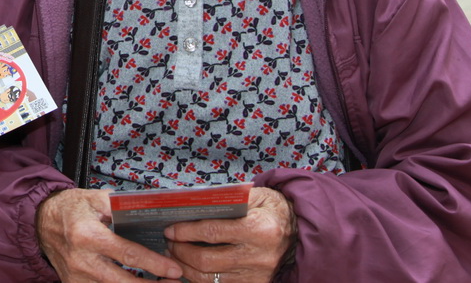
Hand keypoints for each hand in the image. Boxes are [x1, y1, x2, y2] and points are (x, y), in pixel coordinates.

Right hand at [37, 188, 182, 282]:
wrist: (41, 223)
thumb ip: (116, 204)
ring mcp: (77, 277)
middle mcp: (82, 260)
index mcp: (88, 235)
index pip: (127, 254)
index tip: (174, 268)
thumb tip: (143, 208)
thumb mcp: (92, 198)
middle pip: (123, 282)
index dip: (153, 264)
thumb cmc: (69, 209)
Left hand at [163, 187, 296, 282]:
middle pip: (207, 260)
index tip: (170, 229)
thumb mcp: (255, 196)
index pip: (212, 233)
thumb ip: (228, 200)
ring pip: (210, 278)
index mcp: (258, 229)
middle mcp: (258, 256)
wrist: (301, 232)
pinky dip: (200, 280)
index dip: (186, 232)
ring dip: (186, 268)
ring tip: (175, 255)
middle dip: (181, 252)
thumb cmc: (273, 210)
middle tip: (169, 243)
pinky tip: (190, 269)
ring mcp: (256, 275)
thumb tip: (191, 204)